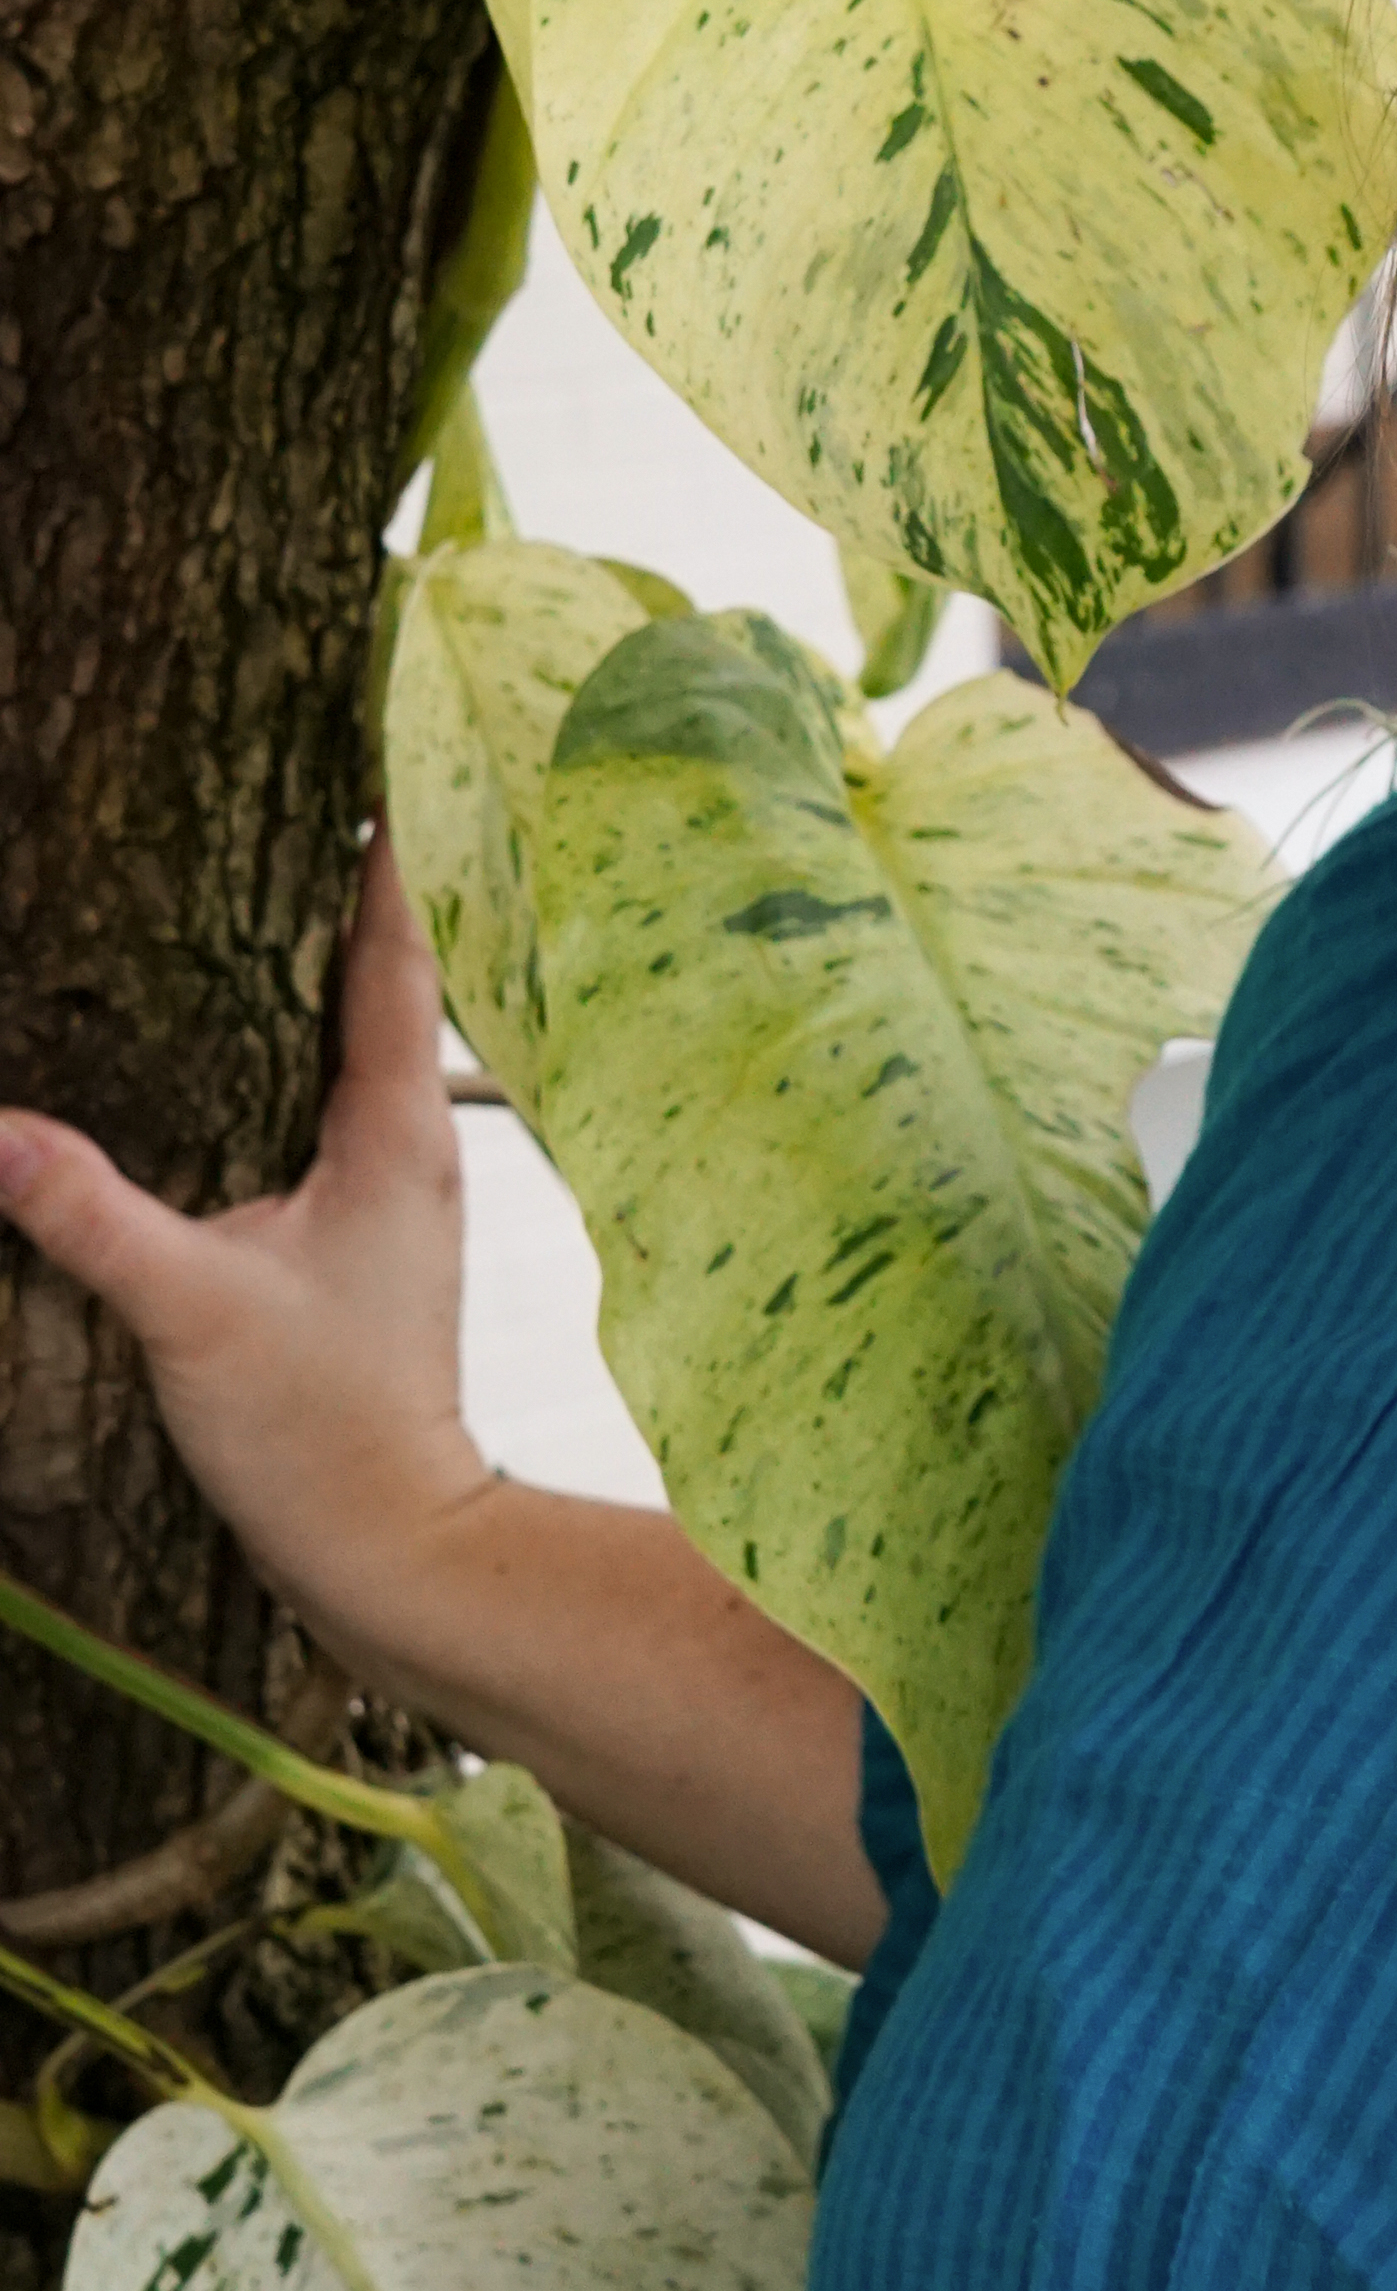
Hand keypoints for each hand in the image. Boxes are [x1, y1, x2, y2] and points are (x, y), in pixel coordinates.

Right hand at [0, 835, 492, 1678]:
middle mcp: (413, 1135)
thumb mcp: (189, 1311)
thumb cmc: (320, 1432)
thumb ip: (88, 1215)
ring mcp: (394, 1184)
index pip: (396, 945)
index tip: (381, 744)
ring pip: (370, 1030)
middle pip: (392, 967)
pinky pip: (340, 1091)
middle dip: (354, 872)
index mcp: (395, 1125)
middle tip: (321, 769)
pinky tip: (250, 1032)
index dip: (385, 842)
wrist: (395, 1546)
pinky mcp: (364, 1230)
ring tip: (284, 866)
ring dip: (333, 953)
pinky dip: (304, 1034)